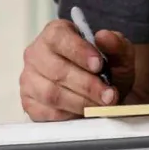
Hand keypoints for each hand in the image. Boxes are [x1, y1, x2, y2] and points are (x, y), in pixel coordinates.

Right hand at [20, 20, 135, 121]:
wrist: (102, 91)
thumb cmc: (106, 69)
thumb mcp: (119, 54)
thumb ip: (116, 44)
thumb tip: (104, 37)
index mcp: (55, 33)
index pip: (59, 38)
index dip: (79, 51)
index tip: (99, 65)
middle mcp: (36, 54)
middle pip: (57, 70)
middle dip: (86, 85)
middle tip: (109, 95)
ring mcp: (29, 79)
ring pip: (51, 94)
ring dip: (80, 103)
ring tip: (101, 106)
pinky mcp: (29, 103)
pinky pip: (47, 112)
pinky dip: (69, 115)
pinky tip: (85, 113)